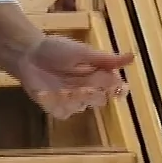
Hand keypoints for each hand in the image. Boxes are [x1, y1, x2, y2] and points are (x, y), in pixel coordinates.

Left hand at [16, 35, 133, 118]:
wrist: (29, 53)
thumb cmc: (57, 49)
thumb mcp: (83, 52)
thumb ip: (106, 59)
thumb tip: (132, 57)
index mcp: (97, 76)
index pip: (114, 87)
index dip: (117, 89)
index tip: (118, 88)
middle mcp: (87, 90)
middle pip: (98, 99)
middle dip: (92, 93)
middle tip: (84, 86)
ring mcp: (71, 100)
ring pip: (81, 107)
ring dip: (73, 98)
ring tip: (63, 89)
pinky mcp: (55, 107)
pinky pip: (63, 113)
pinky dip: (57, 105)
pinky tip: (48, 93)